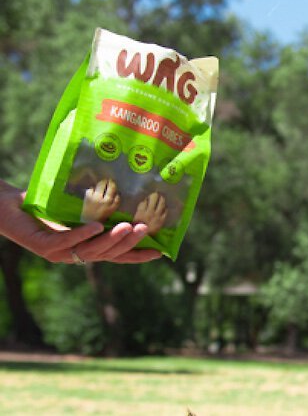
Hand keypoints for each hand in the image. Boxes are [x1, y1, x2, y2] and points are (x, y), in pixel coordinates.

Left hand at [0, 181, 161, 264]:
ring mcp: (57, 252)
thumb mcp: (77, 205)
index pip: (115, 255)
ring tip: (129, 226)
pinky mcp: (41, 245)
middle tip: (147, 229)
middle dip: (128, 244)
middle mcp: (73, 254)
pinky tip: (96, 226)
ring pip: (89, 251)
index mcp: (85, 247)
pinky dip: (82, 235)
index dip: (136, 255)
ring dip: (110, 241)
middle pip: (106, 255)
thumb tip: (130, 186)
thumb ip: (98, 205)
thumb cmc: (45, 205)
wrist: (8, 208)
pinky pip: (65, 242)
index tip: (159, 251)